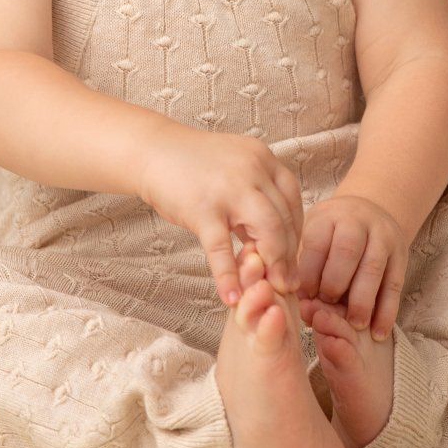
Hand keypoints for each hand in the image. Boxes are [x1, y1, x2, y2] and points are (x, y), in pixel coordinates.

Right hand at [136, 128, 304, 307]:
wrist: (152, 151)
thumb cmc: (193, 165)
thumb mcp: (234, 169)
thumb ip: (256, 195)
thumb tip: (274, 234)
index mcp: (263, 159)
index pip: (293, 200)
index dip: (296, 231)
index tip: (292, 254)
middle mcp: (253, 170)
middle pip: (284, 218)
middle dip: (288, 255)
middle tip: (288, 283)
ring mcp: (229, 189)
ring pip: (266, 231)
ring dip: (272, 265)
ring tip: (269, 290)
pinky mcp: (203, 210)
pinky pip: (221, 248)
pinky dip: (228, 276)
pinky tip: (231, 296)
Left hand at [294, 192, 408, 341]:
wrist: (367, 213)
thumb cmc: (330, 234)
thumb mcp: (312, 237)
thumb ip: (304, 267)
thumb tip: (302, 307)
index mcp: (328, 216)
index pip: (317, 244)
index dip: (309, 275)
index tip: (304, 298)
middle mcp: (358, 221)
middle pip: (347, 252)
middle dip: (335, 285)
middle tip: (326, 309)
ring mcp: (383, 236)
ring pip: (373, 269)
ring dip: (362, 301)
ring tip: (354, 325)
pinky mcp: (401, 254)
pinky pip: (395, 285)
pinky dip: (386, 311)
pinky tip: (378, 332)